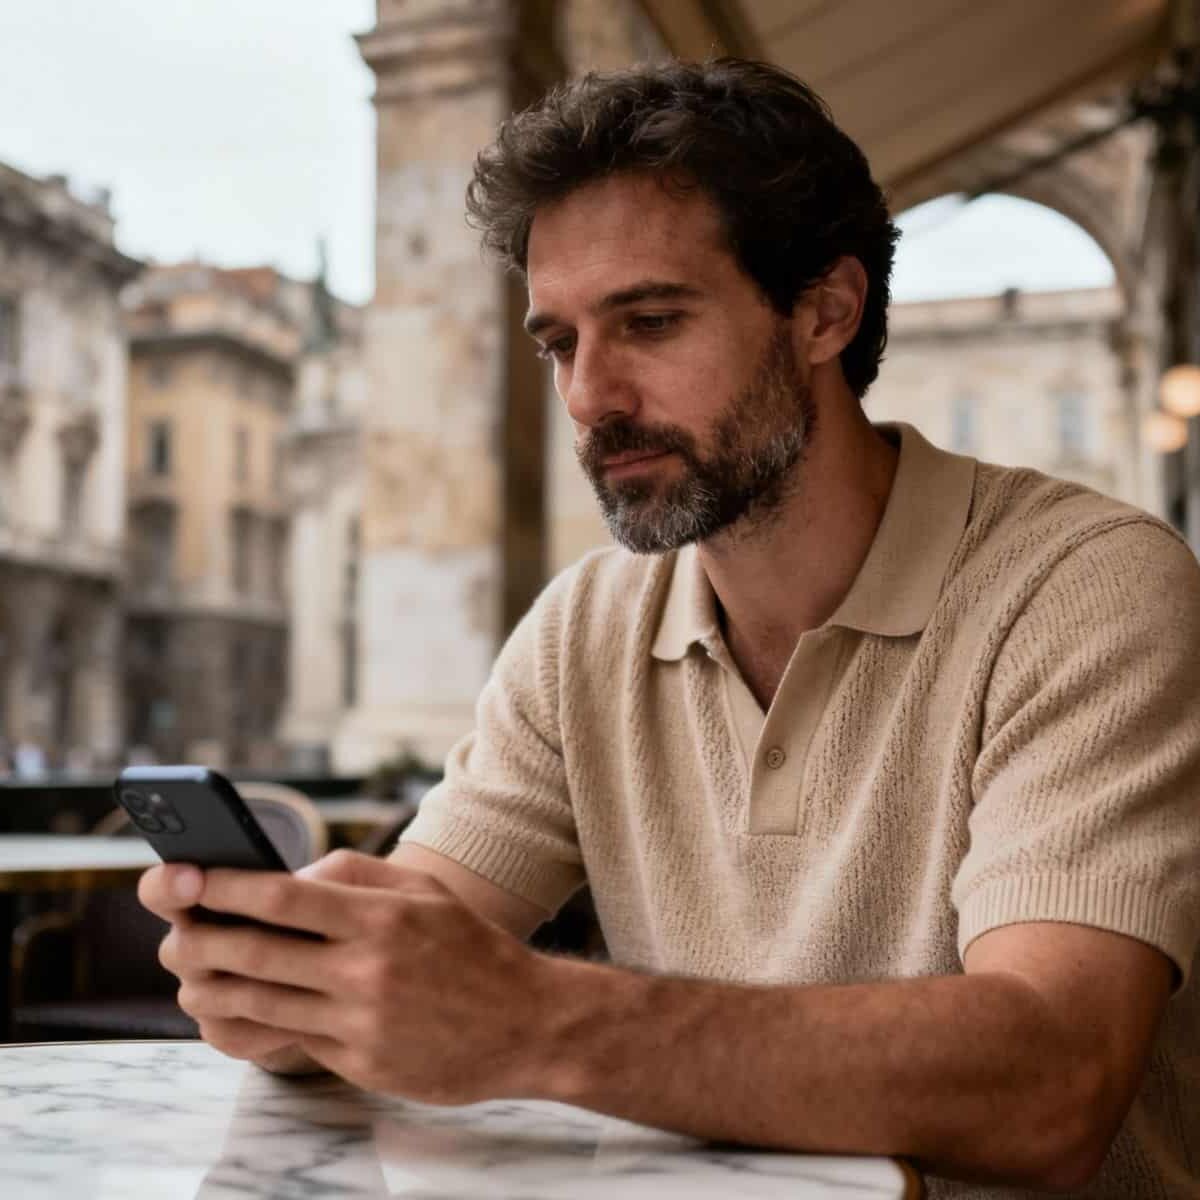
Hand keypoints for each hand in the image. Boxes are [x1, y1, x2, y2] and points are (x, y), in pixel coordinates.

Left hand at [139, 850, 558, 1101]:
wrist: (526, 1024)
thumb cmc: (470, 948)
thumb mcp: (424, 893)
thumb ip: (356, 876)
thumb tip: (289, 879)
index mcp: (381, 917)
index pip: (283, 898)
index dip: (224, 887)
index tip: (183, 877)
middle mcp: (366, 969)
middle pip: (255, 952)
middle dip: (198, 938)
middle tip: (169, 931)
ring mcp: (361, 1020)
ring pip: (259, 1002)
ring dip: (211, 987)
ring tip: (190, 974)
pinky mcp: (360, 1062)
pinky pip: (288, 1040)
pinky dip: (251, 1024)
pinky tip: (231, 1013)